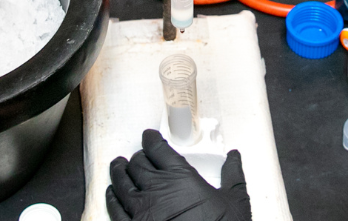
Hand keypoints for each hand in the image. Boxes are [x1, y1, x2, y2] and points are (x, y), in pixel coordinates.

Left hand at [106, 129, 249, 220]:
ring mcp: (142, 210)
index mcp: (181, 177)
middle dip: (137, 157)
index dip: (151, 139)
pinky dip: (112, 197)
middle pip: (138, 164)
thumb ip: (233, 175)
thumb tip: (235, 157)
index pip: (158, 148)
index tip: (149, 137)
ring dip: (119, 172)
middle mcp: (157, 189)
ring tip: (119, 166)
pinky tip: (112, 193)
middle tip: (139, 157)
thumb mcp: (235, 201)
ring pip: (121, 182)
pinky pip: (115, 208)